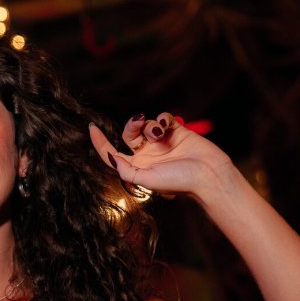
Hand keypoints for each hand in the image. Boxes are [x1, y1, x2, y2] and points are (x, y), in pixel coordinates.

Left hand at [89, 113, 235, 201]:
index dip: (101, 142)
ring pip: (146, 124)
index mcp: (137, 167)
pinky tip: (168, 124)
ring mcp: (161, 142)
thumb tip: (109, 156)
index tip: (91, 128)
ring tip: (161, 132)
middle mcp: (148, 154)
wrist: (208, 175)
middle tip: (139, 121)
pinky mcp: (176, 131)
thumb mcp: (146, 179)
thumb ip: (125, 169)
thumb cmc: (178, 181)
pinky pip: (163, 118)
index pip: (113, 154)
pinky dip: (163, 118)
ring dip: (150, 124)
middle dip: (131, 125)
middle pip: (129, 134)